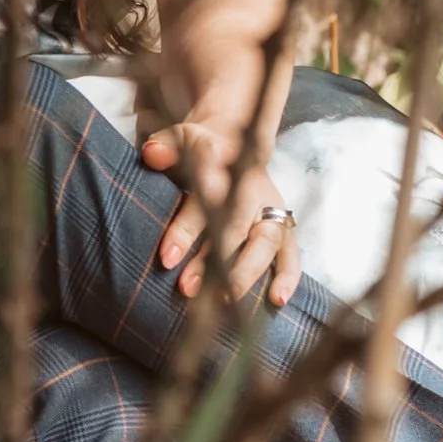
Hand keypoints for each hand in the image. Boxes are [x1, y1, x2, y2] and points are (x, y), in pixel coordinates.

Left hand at [141, 110, 299, 307]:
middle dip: (213, 260)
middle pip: (238, 226)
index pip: (206, 199)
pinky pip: (291, 252)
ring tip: (226, 300)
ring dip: (246, 274)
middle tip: (187, 288)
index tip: (167, 258)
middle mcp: (254, 189)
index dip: (186, 230)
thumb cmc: (201, 150)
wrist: (237, 145)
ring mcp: (272, 208)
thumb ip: (165, 148)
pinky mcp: (284, 226)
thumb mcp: (180, 140)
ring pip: (266, 242)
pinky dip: (288, 276)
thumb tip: (151, 153)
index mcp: (229, 167)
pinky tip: (277, 300)